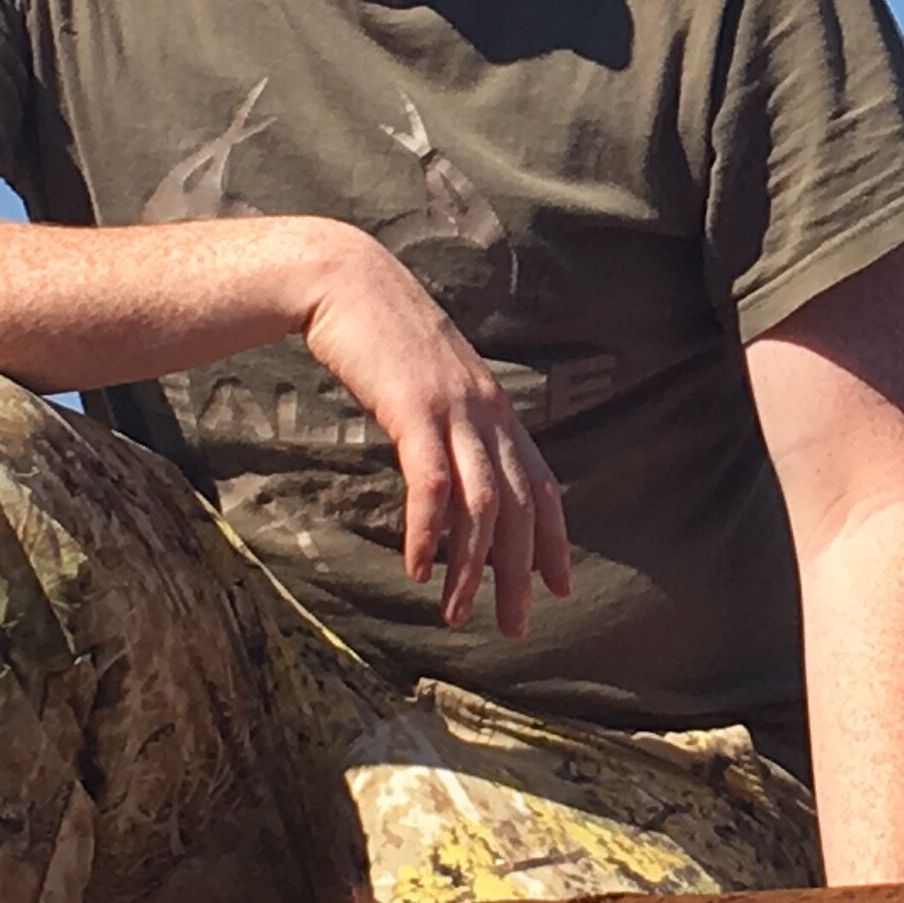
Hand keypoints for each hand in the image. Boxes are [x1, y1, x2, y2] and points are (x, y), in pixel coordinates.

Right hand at [282, 223, 573, 636]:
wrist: (344, 277)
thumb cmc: (380, 332)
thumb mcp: (429, 381)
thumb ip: (446, 421)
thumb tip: (447, 468)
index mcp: (495, 408)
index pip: (541, 485)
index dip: (553, 538)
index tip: (559, 586)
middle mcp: (487, 413)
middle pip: (519, 507)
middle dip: (518, 572)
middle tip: (514, 626)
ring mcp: (454, 410)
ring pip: (481, 505)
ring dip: (471, 568)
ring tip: (457, 615)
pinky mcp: (414, 409)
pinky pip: (431, 483)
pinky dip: (426, 530)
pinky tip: (416, 567)